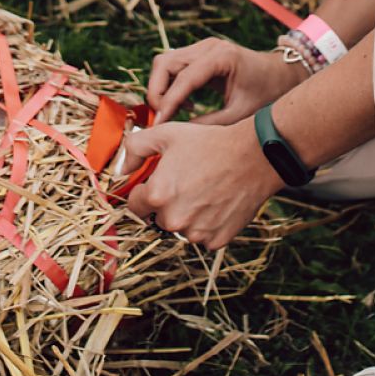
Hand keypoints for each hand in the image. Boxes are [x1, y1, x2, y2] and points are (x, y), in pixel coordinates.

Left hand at [121, 119, 281, 248]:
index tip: (159, 181)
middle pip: (158, 217)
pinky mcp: (217, 241)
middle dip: (167, 203)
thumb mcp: (166, 134)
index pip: (135, 204)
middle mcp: (173, 220)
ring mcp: (196, 233)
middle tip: (187, 182)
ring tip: (205, 190)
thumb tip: (120, 169)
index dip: (145, 191)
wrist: (254, 156)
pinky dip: (208, 223)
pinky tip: (218, 202)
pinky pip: (203, 236)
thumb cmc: (209, 143)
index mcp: (157, 196)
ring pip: (181, 228)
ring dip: (187, 215)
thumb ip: (134, 149)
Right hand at [145, 35, 306, 125]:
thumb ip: (209, 124)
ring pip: (164, 63)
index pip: (183, 77)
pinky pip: (173, 66)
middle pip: (164, 63)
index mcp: (221, 57)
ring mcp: (202, 47)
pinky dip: (170, 86)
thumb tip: (178, 133)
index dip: (168, 101)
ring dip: (161, 88)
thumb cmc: (266, 94)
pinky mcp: (199, 54)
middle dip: (157, 92)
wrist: (281, 75)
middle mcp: (208, 47)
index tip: (159, 123)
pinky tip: (184, 105)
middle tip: (162, 118)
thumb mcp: (240, 114)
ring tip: (172, 113)